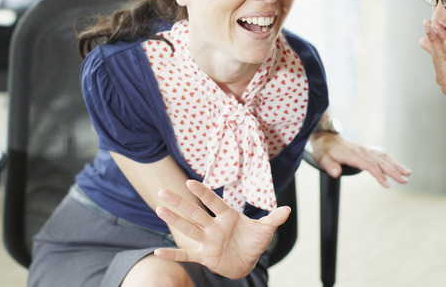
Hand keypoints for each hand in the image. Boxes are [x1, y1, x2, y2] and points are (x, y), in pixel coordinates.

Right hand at [154, 180, 290, 278]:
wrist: (247, 261)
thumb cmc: (254, 242)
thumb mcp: (265, 231)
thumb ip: (273, 219)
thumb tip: (287, 209)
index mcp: (227, 216)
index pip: (213, 202)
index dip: (202, 193)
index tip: (190, 182)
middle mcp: (214, 226)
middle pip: (194, 212)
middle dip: (179, 202)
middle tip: (163, 192)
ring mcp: (208, 241)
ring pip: (188, 229)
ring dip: (174, 220)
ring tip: (159, 209)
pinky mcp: (205, 256)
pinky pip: (186, 254)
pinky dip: (173, 254)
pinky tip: (158, 251)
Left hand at [310, 132, 410, 187]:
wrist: (326, 137)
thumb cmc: (324, 150)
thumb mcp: (322, 158)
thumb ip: (329, 166)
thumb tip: (336, 173)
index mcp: (352, 154)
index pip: (369, 165)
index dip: (378, 175)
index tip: (387, 184)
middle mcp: (362, 150)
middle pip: (380, 161)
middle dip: (393, 171)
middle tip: (404, 181)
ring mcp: (365, 149)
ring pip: (384, 157)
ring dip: (396, 165)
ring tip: (408, 173)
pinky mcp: (367, 150)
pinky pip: (382, 155)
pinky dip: (392, 161)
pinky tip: (399, 167)